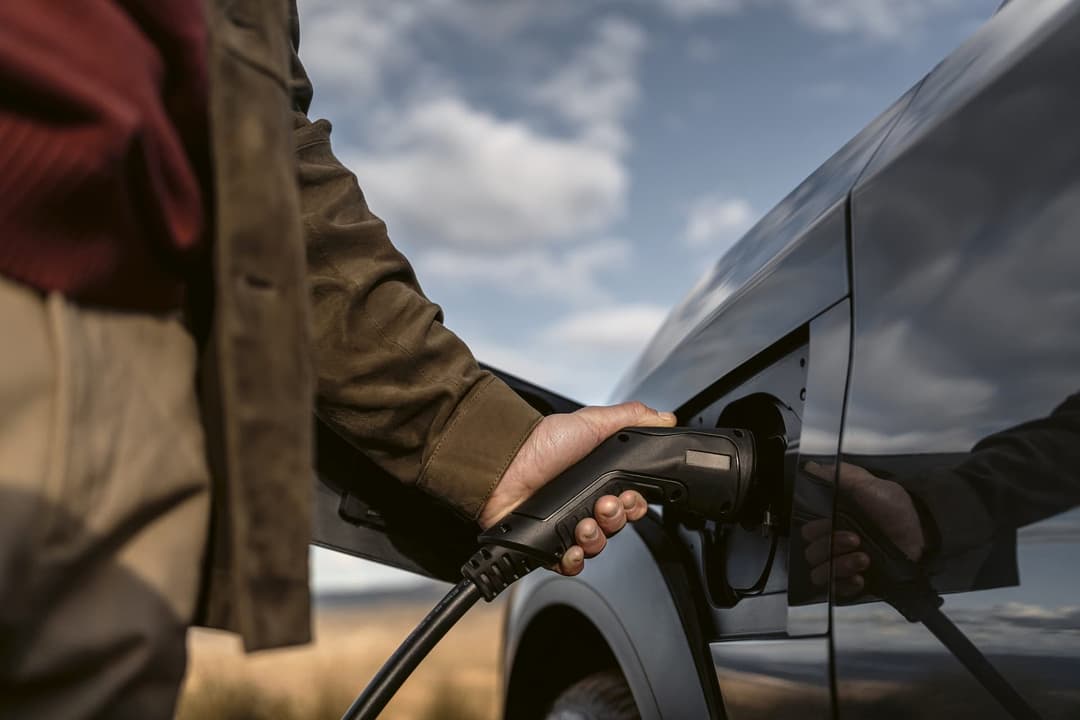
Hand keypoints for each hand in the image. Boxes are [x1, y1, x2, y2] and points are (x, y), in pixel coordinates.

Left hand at [479, 401, 676, 575]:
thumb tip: (663, 418)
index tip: (630, 497)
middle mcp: (583, 503)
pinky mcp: (546, 544)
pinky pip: (569, 564)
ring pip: (597, 546)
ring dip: (596, 538)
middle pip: (616, 526)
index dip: (635, 505)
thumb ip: (629, 419)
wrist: (502, 463)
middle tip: (604, 506)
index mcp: (598, 479)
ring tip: (584, 524)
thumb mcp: (591, 423)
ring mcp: (565, 525)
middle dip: (616, 519)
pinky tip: (571, 549)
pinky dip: (574, 560)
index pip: (630, 502)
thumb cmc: (540, 443)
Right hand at [801, 461, 926, 597]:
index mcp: (831, 520)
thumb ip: (837, 476)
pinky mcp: (855, 580)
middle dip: (831, 546)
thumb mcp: (866, 484)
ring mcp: (843, 563)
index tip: (831, 523)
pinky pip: (835, 591)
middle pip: (811, 553)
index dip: (816, 530)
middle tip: (855, 539)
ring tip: (864, 559)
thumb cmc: (893, 506)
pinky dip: (844, 585)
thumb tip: (810, 467)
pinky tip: (861, 576)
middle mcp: (833, 542)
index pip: (807, 531)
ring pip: (819, 573)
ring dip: (839, 566)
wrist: (921, 530)